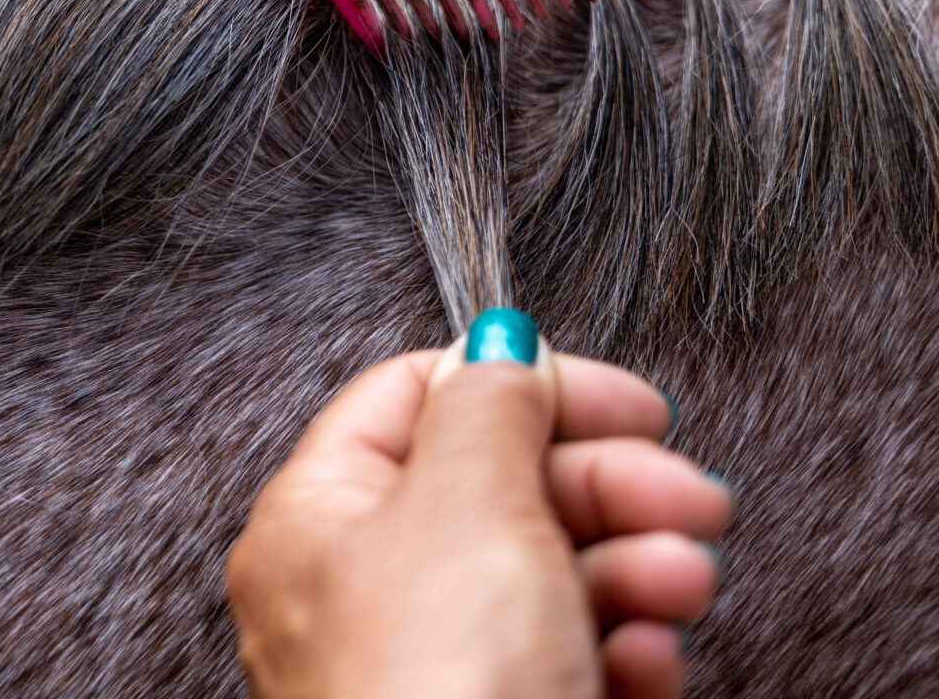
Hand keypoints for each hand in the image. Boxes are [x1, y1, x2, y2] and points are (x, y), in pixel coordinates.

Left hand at [225, 313, 731, 698]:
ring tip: (679, 583)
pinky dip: (612, 649)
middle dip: (605, 485)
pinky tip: (644, 663)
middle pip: (495, 486)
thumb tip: (496, 340)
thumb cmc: (437, 690)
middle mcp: (358, 588)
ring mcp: (423, 663)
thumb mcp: (467, 503)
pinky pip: (555, 661)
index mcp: (318, 517)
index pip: (415, 401)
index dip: (523, 385)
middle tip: (686, 494)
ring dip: (627, 566)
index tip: (622, 400)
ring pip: (538, 576)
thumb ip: (488, 403)